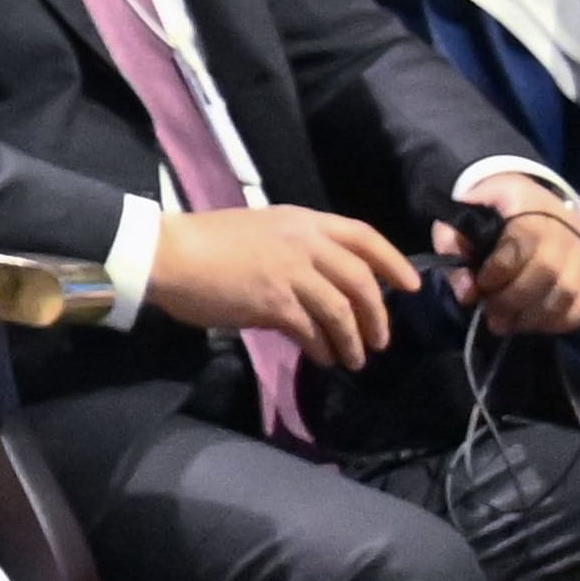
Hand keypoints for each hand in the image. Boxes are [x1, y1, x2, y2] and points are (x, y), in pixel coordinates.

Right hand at [145, 203, 411, 367]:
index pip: (363, 236)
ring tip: (354, 359)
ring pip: (342, 310)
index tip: (411, 286)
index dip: (393, 262)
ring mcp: (291, 273)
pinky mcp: (275, 302)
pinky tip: (323, 358)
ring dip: (354, 339)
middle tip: (381, 338)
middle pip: (361, 280)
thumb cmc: (206, 241)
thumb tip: (318, 284)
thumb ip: (295, 250)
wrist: (168, 254)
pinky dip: (323, 348)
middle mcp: (304, 244)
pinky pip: (312, 330)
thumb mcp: (260, 230)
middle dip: (377, 314)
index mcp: (302, 221)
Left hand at [445, 187, 579, 339]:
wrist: (531, 201)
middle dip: (513, 300)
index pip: (524, 241)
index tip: (482, 283)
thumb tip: (468, 295)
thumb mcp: (461, 215)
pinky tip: (533, 322)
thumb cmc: (491, 211)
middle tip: (492, 313)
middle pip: (548, 272)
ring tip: (507, 322)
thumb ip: (453, 248)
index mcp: (530, 202)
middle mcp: (568, 226)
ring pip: (569, 293)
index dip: (500, 271)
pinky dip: (560, 322)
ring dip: (533, 316)